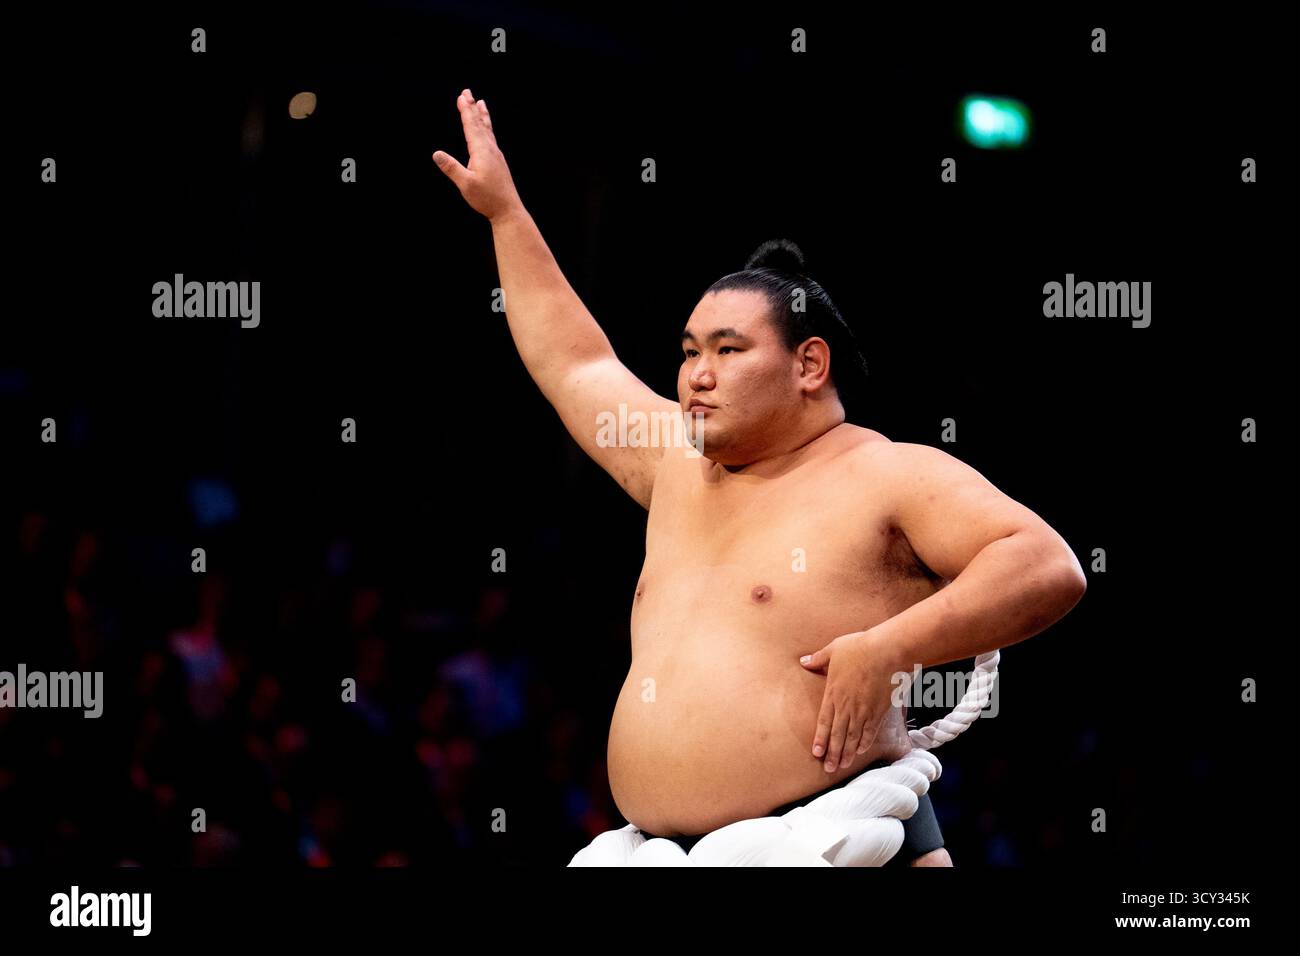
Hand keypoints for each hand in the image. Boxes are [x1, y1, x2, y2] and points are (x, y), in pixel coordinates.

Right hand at [432, 88, 523, 221]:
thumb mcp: (465, 184)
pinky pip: (491, 138)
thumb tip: (436, 154)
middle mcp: (491, 149)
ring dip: (482, 115)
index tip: (462, 96)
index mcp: (482, 151)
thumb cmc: (487, 198)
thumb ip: (451, 168)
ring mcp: (496, 155)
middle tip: (468, 92)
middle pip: (480, 123)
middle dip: (472, 107)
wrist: (508, 210)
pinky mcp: (498, 162)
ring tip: (481, 103)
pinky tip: (487, 131)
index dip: (466, 111)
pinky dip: (487, 128)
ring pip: (488, 130)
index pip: (472, 126)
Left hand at [799, 629, 908, 772]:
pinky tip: (862, 751)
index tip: (816, 752)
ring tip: (843, 766)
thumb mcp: (834, 649)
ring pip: (853, 737)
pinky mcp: (879, 711)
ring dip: (847, 753)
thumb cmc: (859, 647)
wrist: (886, 651)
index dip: (820, 739)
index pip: (823, 721)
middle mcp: (847, 706)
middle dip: (832, 753)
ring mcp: (863, 710)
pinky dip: (865, 742)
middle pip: (837, 735)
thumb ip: (818, 658)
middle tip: (829, 769)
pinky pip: (871, 731)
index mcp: (833, 693)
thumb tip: (804, 661)